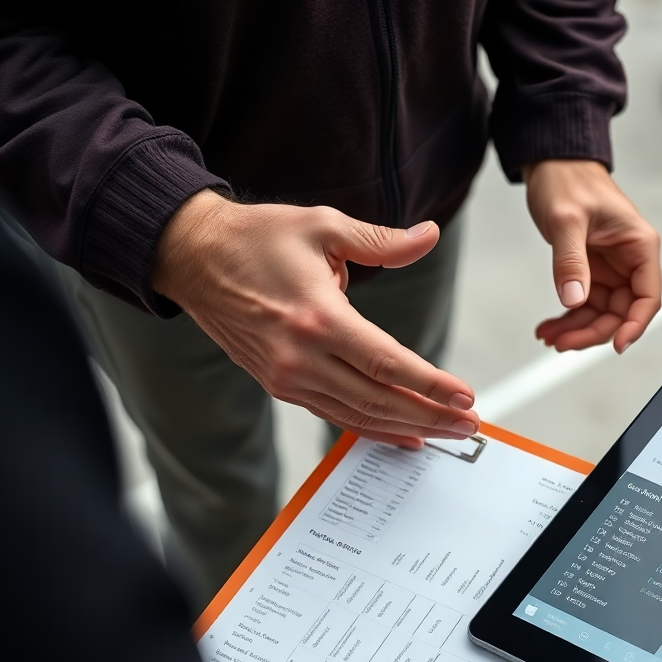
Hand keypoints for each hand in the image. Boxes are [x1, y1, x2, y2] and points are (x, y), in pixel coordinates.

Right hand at [153, 190, 479, 448]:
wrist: (192, 257)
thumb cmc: (257, 238)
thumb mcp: (322, 226)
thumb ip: (381, 240)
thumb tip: (428, 237)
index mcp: (316, 317)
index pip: (386, 363)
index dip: (429, 384)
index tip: (464, 396)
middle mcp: (299, 357)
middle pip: (378, 399)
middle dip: (429, 416)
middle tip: (469, 425)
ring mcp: (286, 377)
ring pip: (358, 415)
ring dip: (407, 428)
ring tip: (447, 433)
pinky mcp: (278, 385)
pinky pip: (335, 415)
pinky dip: (372, 428)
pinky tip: (403, 435)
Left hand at [523, 160, 660, 352]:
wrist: (552, 163)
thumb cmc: (568, 179)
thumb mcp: (567, 220)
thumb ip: (571, 261)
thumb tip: (575, 299)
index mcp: (639, 246)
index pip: (647, 297)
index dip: (634, 325)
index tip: (617, 344)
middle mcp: (629, 260)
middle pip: (621, 312)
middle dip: (593, 331)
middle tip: (562, 343)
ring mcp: (610, 268)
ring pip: (601, 313)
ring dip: (576, 329)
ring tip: (549, 336)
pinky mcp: (590, 270)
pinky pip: (584, 304)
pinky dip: (567, 318)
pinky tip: (549, 326)